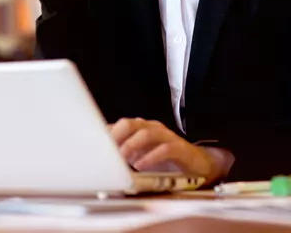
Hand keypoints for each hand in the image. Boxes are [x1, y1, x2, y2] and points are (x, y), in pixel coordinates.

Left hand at [110, 118, 232, 182]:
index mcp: (140, 128)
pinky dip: (151, 157)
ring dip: (131, 145)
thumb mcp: (140, 157)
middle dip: (116, 136)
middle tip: (107, 150)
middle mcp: (152, 128)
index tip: (93, 146)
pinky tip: (141, 166)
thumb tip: (102, 160)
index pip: (119, 126)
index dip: (106, 134)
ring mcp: (166, 137)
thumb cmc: (165, 161)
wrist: (196, 166)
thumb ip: (123, 155)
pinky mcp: (180, 148)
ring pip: (146, 133)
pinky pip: (165, 149)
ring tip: (122, 158)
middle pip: (130, 124)